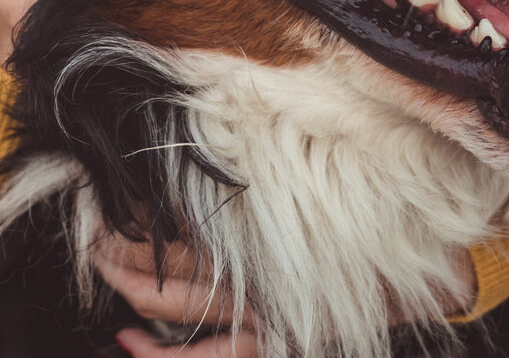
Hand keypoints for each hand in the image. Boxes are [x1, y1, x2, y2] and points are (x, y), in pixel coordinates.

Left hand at [92, 232, 477, 354]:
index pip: (184, 228)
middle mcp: (258, 273)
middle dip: (121, 255)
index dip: (136, 222)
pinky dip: (168, 355)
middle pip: (171, 262)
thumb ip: (256, 197)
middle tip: (87, 238)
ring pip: (179, 306)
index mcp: (262, 233)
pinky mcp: (276, 341)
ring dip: (132, 291)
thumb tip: (199, 170)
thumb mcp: (308, 207)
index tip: (99, 207)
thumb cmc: (362, 238)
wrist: (421, 281)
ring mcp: (264, 314)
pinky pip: (216, 356)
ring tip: (100, 273)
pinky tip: (131, 342)